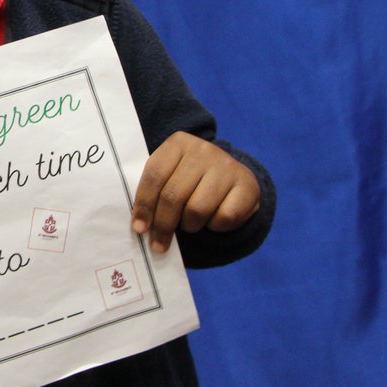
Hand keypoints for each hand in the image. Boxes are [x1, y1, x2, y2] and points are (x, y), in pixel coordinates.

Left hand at [131, 132, 260, 252]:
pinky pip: (224, 218)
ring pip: (197, 209)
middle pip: (173, 195)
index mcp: (178, 143)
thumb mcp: (170, 176)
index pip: (154, 175)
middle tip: (158, 244)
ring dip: (189, 225)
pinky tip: (213, 220)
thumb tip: (140, 226)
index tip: (139, 229)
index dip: (144, 205)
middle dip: (163, 225)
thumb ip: (154, 193)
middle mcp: (203, 150)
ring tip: (189, 224)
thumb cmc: (190, 180)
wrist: (232, 176)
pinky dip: (215, 227)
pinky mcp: (247, 185)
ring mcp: (227, 166)